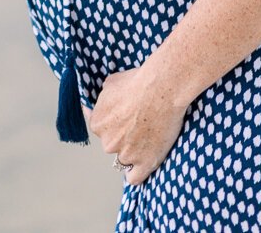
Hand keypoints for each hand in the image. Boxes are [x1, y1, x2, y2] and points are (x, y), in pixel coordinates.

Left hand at [88, 62, 189, 185]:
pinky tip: (142, 164)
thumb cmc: (139, 81)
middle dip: (123, 136)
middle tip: (139, 123)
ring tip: (147, 137)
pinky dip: (136, 173)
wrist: (162, 87)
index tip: (123, 118)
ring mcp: (126, 155)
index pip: (101, 128)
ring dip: (132, 151)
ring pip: (124, 159)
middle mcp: (108, 142)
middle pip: (113, 144)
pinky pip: (134, 178)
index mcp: (97, 124)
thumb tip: (101, 103)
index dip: (113, 122)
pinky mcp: (145, 162)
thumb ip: (103, 100)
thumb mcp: (111, 83)